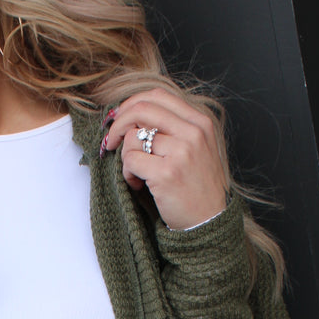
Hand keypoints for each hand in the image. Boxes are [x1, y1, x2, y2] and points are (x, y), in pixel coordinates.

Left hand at [102, 87, 228, 230]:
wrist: (208, 222)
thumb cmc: (196, 187)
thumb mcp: (196, 148)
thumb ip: (173, 128)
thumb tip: (131, 113)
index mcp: (200, 122)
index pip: (158, 96)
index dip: (132, 103)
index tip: (119, 117)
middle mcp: (193, 133)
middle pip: (142, 109)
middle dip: (118, 124)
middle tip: (110, 141)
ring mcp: (181, 152)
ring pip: (133, 137)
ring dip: (125, 157)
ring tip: (136, 174)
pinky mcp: (166, 173)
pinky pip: (130, 160)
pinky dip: (127, 173)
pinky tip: (138, 185)